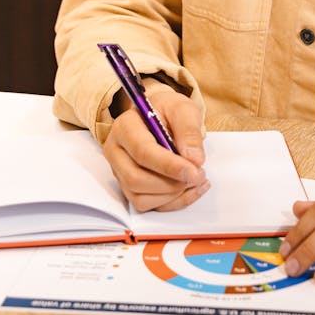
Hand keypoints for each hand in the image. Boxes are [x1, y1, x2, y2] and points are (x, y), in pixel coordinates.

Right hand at [103, 81, 207, 211]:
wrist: (159, 116)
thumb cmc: (168, 111)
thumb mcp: (183, 109)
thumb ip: (189, 130)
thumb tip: (194, 159)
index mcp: (125, 126)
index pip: (143, 152)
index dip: (169, 165)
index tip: (194, 170)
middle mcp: (116, 150)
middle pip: (136, 178)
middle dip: (171, 183)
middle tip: (198, 175)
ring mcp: (119, 171)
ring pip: (140, 196)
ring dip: (172, 195)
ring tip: (196, 179)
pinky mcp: (127, 186)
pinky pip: (146, 205)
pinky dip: (171, 202)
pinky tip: (189, 189)